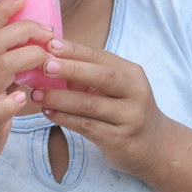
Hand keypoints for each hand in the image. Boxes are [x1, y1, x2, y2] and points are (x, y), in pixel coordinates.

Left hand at [32, 38, 171, 179]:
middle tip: (44, 65)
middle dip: (71, 69)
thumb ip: (89, 77)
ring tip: (36, 94)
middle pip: (102, 77)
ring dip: (60, 98)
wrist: (155, 147)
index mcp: (132, 73)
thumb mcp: (115, 89)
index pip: (101, 57)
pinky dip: (65, 118)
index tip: (50, 44)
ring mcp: (130, 117)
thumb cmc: (125, 111)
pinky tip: (48, 112)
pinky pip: (87, 126)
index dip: (75, 50)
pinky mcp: (120, 140)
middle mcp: (135, 93)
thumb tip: (49, 61)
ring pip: (90, 105)